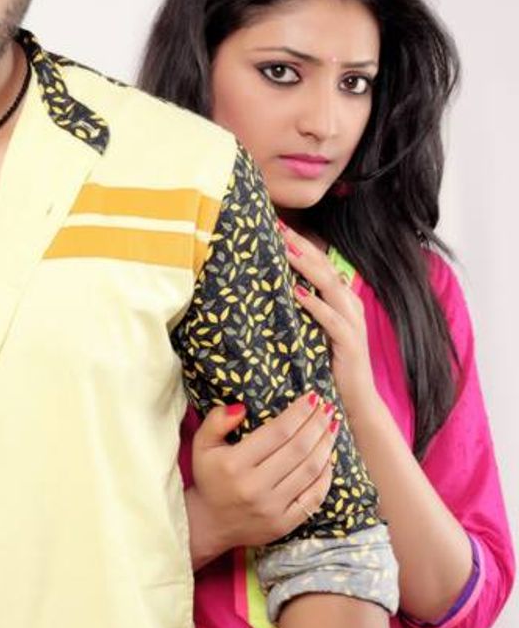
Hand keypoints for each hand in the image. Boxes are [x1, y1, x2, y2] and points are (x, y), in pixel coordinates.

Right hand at [187, 392, 337, 568]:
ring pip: (310, 470)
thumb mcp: (202, 445)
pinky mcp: (283, 524)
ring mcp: (271, 508)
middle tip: (327, 408)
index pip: (278, 432)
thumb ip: (216, 421)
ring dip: (325, 445)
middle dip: (317, 424)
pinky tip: (328, 458)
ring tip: (331, 427)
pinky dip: (326, 475)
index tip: (312, 397)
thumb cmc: (209, 478)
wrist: (208, 524)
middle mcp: (254, 487)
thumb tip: (241, 408)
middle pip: (298, 449)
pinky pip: (314, 497)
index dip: (299, 413)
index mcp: (234, 464)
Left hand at [279, 226, 378, 427]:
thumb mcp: (312, 332)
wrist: (355, 402)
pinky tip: (297, 293)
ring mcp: (352, 323)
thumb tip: (271, 291)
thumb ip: (300, 311)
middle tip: (276, 225)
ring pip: (329, 286)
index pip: (319, 263)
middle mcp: (349, 305)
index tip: (275, 224)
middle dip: (300, 245)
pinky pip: (331, 319)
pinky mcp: (350, 344)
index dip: (300, 243)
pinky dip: (314, 304)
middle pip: (324, 266)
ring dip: (306, 266)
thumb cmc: (329, 366)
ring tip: (284, 249)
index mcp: (341, 299)